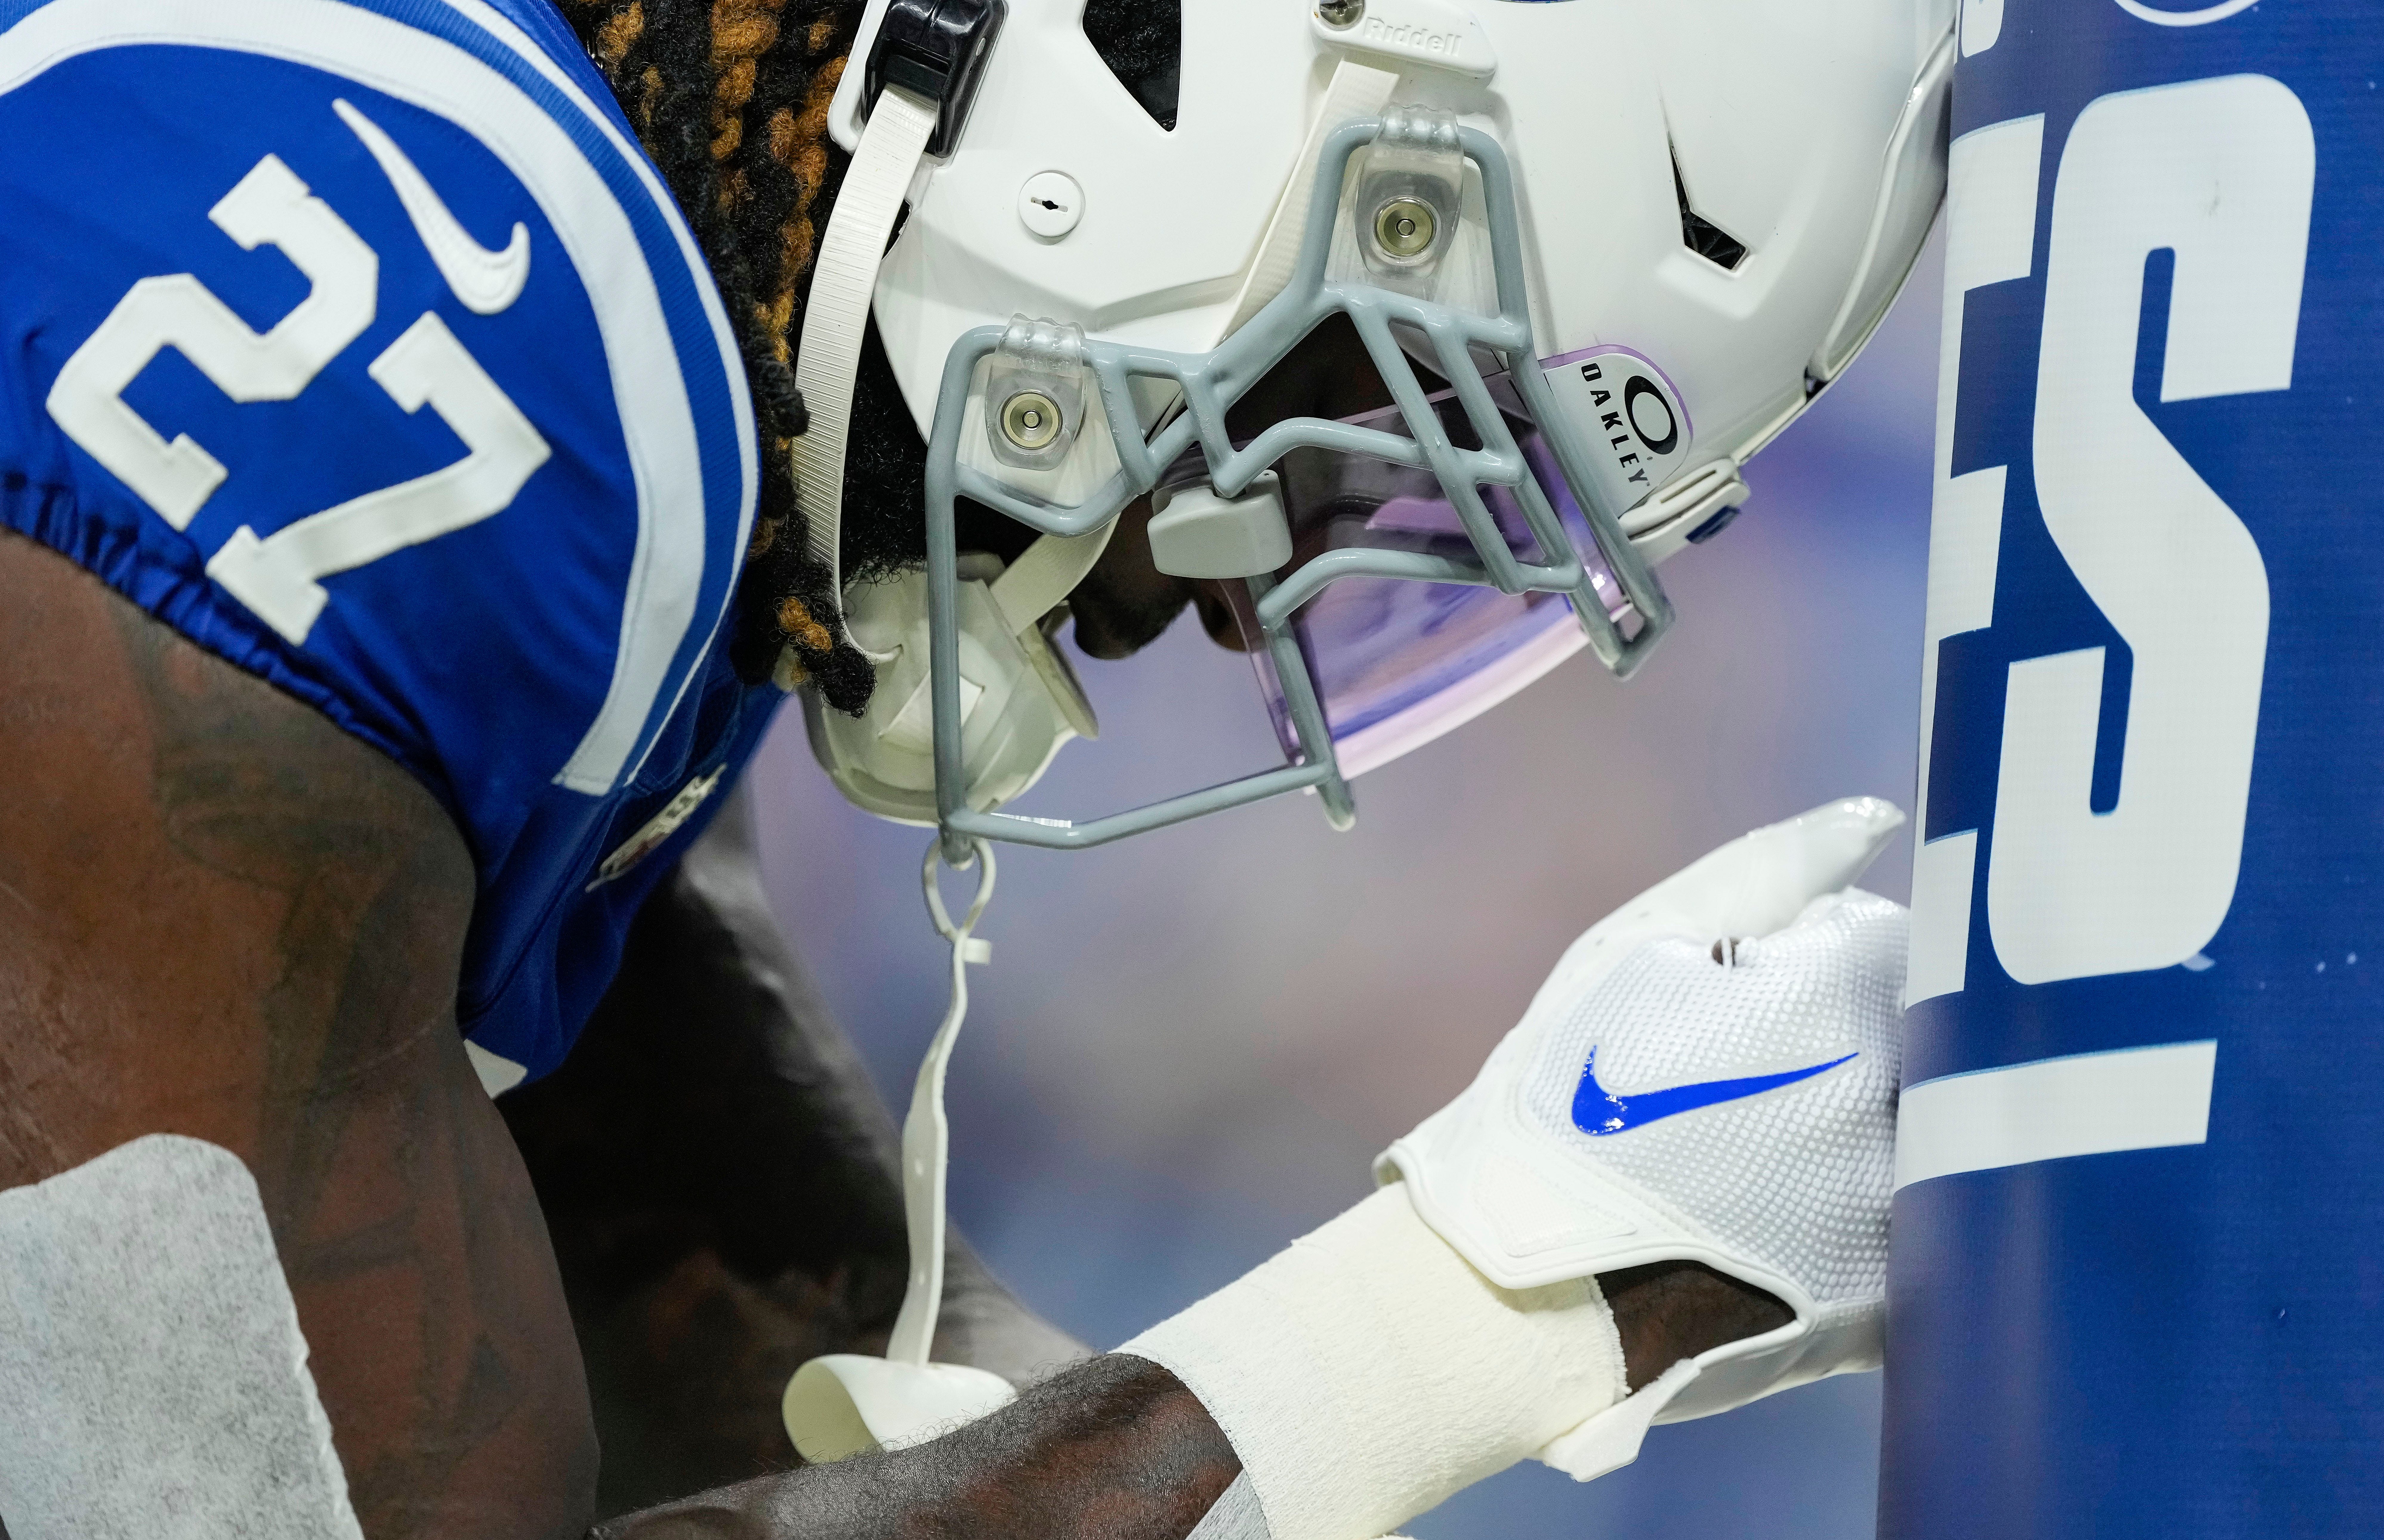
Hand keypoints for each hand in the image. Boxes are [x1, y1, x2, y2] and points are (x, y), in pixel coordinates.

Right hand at [1381, 797, 1908, 1477]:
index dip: (1819, 959)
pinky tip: (1785, 1225)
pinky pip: (1925, 1224)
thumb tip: (1877, 815)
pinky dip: (1872, 1212)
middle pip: (1931, 1029)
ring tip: (1769, 1153)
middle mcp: (1897, 1097)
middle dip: (1859, 1037)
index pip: (1894, 938)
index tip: (1755, 999)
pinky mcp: (1903, 1294)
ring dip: (1872, 1121)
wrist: (1536, 1282)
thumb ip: (1770, 870)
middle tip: (1760, 1078)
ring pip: (1936, 1124)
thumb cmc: (1569, 1098)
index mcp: (1842, 996)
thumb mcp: (1640, 948)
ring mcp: (1907, 1206)